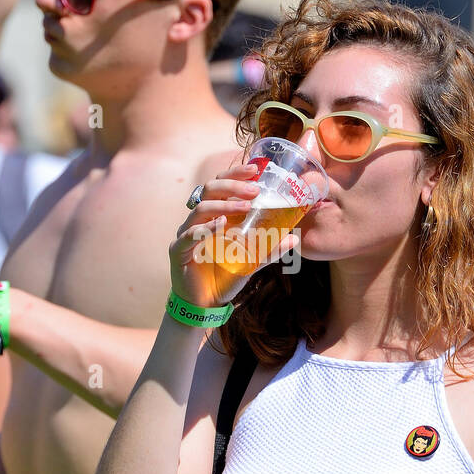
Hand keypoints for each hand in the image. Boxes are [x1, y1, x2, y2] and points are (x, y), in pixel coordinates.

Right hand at [171, 164, 299, 307]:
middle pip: (209, 190)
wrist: (206, 304)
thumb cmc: (224, 277)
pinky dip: (206, 228)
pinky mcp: (178, 251)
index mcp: (212, 216)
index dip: (235, 174)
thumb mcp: (251, 261)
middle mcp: (197, 220)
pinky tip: (221, 225)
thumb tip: (294, 239)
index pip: (220, 185)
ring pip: (201, 209)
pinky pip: (190, 235)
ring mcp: (185, 234)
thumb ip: (268, 249)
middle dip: (232, 186)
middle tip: (254, 190)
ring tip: (246, 207)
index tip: (256, 169)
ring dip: (225, 205)